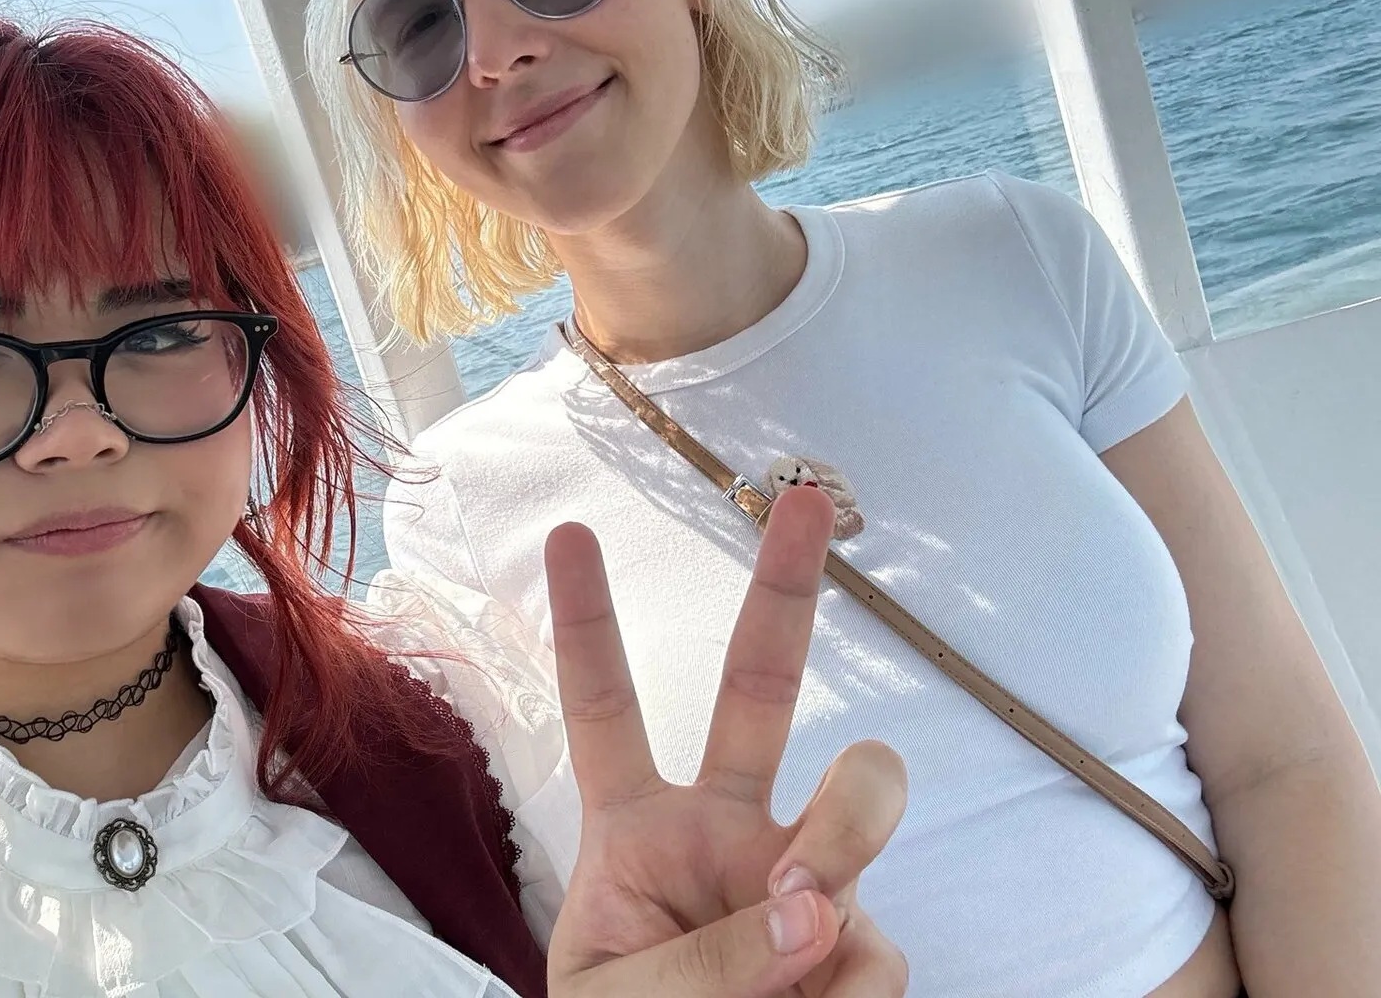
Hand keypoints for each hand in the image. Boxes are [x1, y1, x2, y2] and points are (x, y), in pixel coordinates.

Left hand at [544, 485, 908, 996]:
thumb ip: (712, 956)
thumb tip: (819, 906)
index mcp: (633, 831)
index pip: (606, 711)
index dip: (590, 623)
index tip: (571, 532)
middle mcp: (723, 833)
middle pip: (759, 689)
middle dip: (783, 589)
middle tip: (799, 500)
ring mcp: (799, 880)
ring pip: (857, 803)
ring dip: (844, 836)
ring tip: (805, 916)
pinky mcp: (858, 949)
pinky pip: (877, 946)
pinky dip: (849, 992)